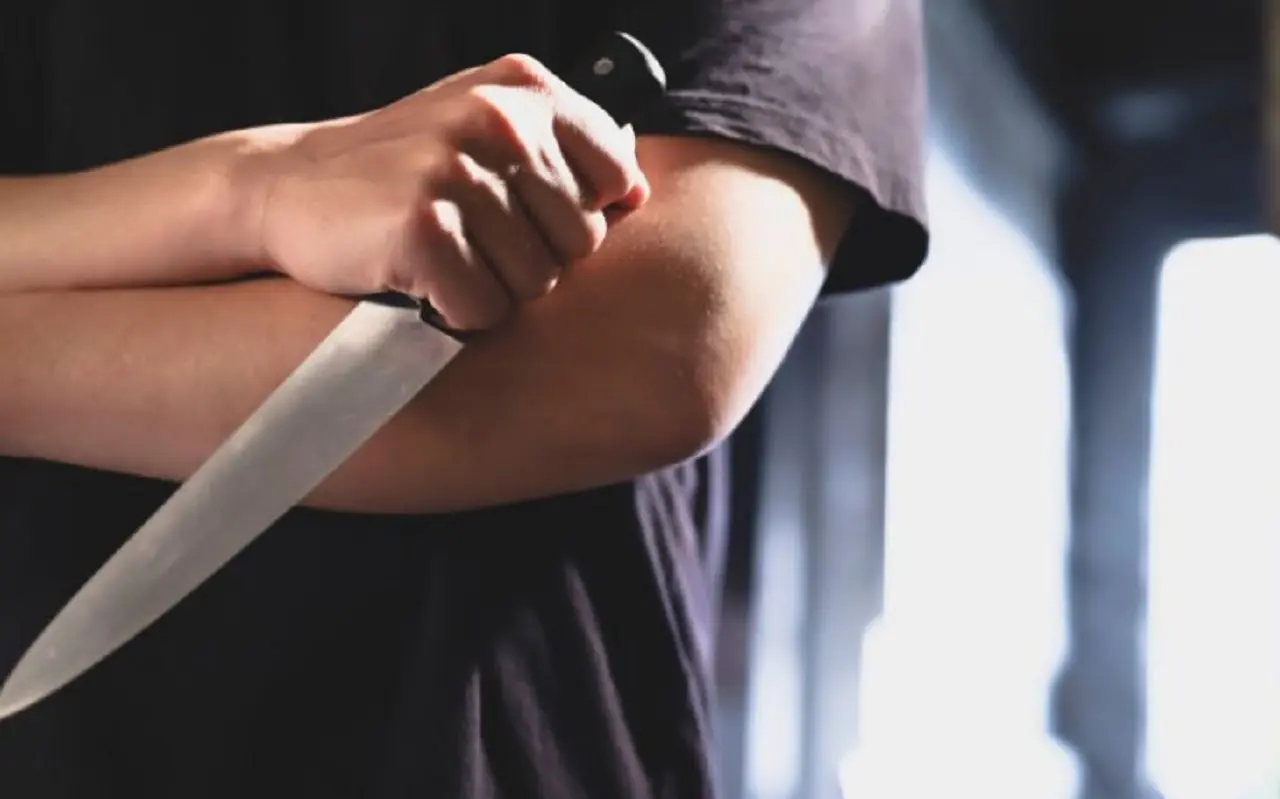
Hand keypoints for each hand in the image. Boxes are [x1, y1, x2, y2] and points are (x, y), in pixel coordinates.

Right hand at [249, 53, 648, 329]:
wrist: (291, 186)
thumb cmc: (407, 169)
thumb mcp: (487, 130)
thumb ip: (564, 150)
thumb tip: (636, 195)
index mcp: (525, 89)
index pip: (617, 178)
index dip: (578, 215)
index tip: (523, 211)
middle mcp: (498, 120)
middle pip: (581, 243)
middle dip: (532, 258)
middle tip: (468, 235)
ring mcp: (458, 171)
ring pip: (536, 284)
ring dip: (491, 287)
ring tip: (442, 253)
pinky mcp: (422, 228)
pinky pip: (484, 310)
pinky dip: (454, 312)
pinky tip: (418, 278)